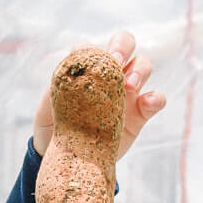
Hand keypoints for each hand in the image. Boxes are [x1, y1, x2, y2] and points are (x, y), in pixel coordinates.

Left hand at [31, 30, 166, 161]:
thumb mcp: (46, 111)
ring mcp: (127, 92)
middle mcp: (108, 74)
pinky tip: (148, 104)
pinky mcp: (140, 113)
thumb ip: (55, 91)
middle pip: (123, 44)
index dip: (96, 49)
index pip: (92, 47)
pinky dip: (156, 98)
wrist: (69, 159)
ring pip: (143, 65)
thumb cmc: (55, 129)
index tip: (96, 61)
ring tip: (129, 86)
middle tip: (117, 62)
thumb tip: (67, 75)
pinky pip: (156, 99)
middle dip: (123, 46)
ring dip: (139, 70)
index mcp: (85, 69)